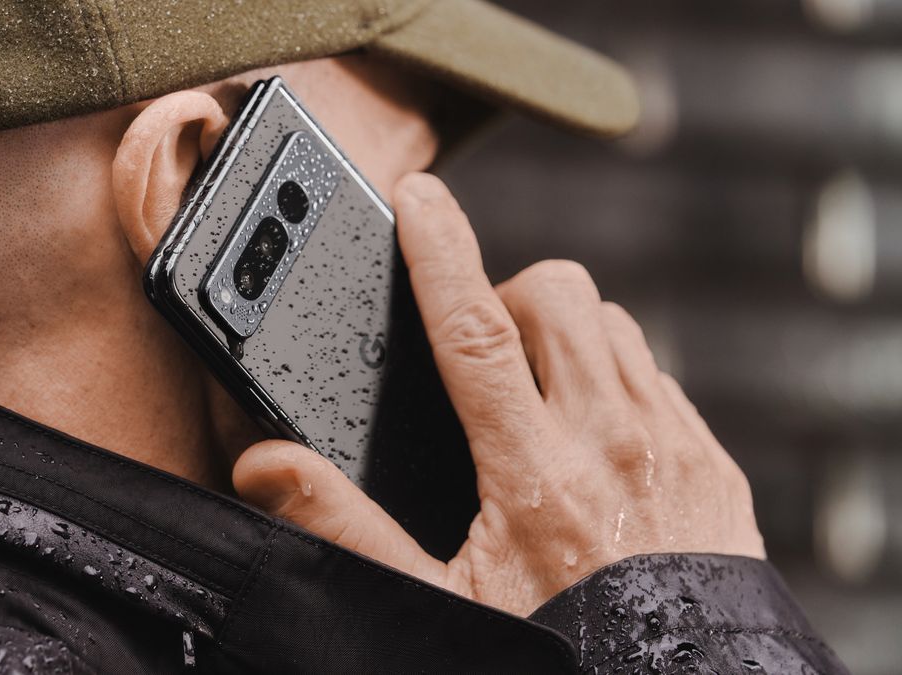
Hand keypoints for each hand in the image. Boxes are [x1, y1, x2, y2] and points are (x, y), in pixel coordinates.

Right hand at [232, 173, 764, 615]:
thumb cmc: (561, 650)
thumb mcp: (440, 603)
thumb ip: (350, 527)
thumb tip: (270, 467)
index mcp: (535, 472)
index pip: (474, 331)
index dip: (438, 251)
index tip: (419, 196)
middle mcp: (614, 441)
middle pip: (555, 297)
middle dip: (506, 298)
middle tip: (480, 360)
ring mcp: (674, 446)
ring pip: (613, 323)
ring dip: (564, 335)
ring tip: (536, 396)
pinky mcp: (714, 462)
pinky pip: (660, 374)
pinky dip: (618, 378)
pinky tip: (595, 438)